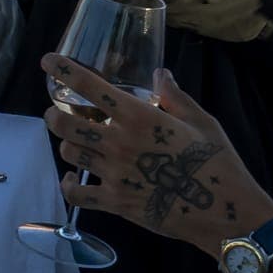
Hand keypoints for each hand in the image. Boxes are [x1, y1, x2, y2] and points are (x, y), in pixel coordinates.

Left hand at [44, 61, 272, 252]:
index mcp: (139, 117)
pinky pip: (76, 194)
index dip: (63, 70)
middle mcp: (119, 142)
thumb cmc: (218, 162)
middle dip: (53, 114)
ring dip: (65, 143)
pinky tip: (73, 179)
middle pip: (64, 122)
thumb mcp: (202, 121)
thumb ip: (174, 96)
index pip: (89, 86)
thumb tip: (160, 74)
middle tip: (55, 112)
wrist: (225, 211)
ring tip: (72, 141)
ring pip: (69, 152)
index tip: (47, 61)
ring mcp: (114, 173)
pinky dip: (68, 185)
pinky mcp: (115, 202)